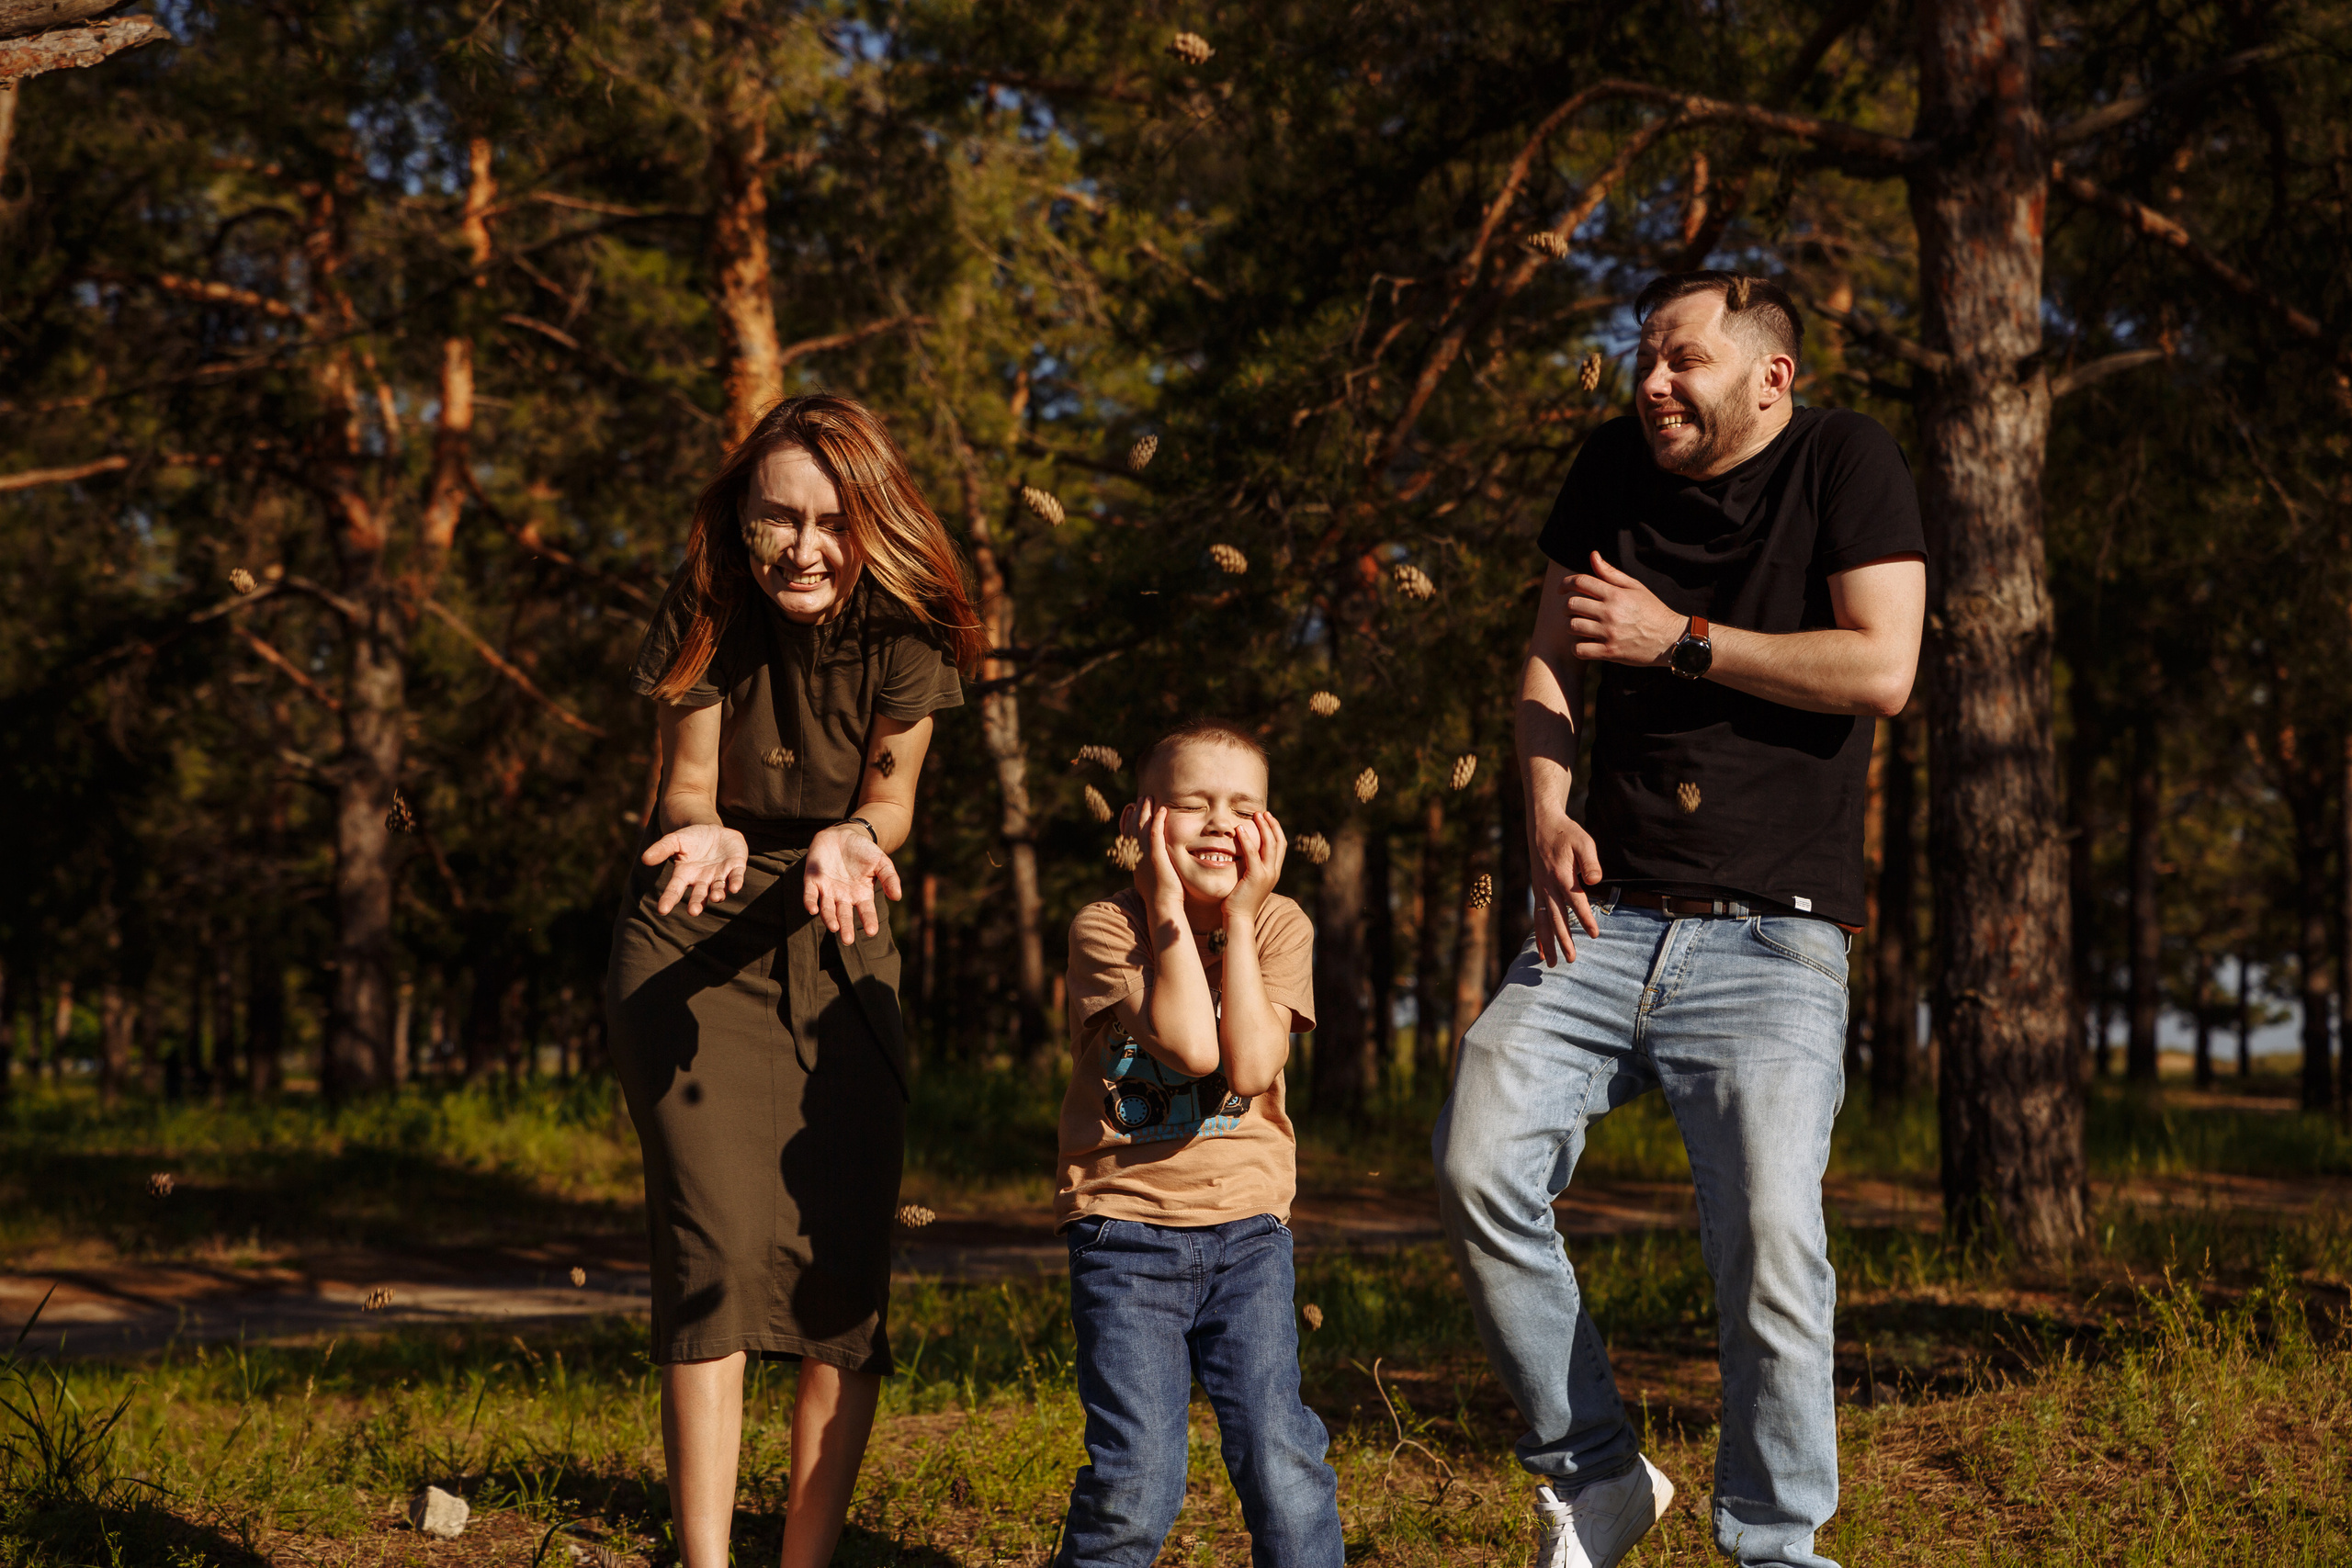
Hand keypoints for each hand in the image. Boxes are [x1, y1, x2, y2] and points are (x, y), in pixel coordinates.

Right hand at [643, 824, 748, 917]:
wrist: (712, 830)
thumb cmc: (690, 838)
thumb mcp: (674, 840)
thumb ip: (661, 849)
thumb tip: (644, 859)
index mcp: (685, 875)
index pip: (675, 890)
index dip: (669, 899)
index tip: (661, 910)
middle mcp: (702, 880)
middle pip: (699, 895)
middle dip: (697, 903)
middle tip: (693, 911)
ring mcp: (719, 875)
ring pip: (718, 888)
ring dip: (717, 894)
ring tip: (715, 898)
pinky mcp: (735, 867)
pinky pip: (736, 877)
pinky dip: (735, 882)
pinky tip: (735, 888)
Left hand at [803, 822, 902, 938]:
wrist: (843, 834)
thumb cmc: (863, 851)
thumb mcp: (881, 861)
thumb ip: (890, 878)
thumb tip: (897, 897)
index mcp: (861, 895)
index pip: (865, 912)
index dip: (868, 921)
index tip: (871, 931)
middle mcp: (843, 897)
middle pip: (844, 916)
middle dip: (846, 927)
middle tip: (847, 940)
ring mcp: (828, 890)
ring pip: (827, 909)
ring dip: (829, 918)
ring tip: (834, 927)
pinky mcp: (813, 880)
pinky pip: (810, 894)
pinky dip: (811, 902)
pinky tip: (813, 909)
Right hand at [1124, 799, 1189, 923]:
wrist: (1162, 907)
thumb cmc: (1161, 899)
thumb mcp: (1150, 882)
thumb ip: (1149, 871)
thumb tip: (1150, 870)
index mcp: (1135, 862)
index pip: (1128, 836)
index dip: (1129, 821)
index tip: (1131, 810)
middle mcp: (1136, 856)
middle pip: (1133, 828)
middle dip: (1136, 812)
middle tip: (1141, 799)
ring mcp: (1145, 856)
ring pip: (1142, 828)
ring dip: (1145, 811)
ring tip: (1149, 798)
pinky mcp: (1156, 857)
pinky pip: (1155, 834)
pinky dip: (1157, 820)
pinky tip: (1162, 810)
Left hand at [1225, 810, 1285, 924]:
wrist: (1239, 919)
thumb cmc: (1239, 901)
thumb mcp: (1248, 881)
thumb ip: (1250, 868)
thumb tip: (1243, 856)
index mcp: (1273, 872)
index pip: (1280, 846)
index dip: (1275, 830)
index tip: (1267, 817)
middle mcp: (1274, 872)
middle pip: (1278, 842)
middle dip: (1271, 825)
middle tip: (1262, 812)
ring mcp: (1267, 875)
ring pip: (1269, 845)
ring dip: (1263, 827)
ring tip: (1255, 815)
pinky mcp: (1256, 877)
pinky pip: (1253, 854)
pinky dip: (1247, 840)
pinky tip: (1240, 829)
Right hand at [1531, 812, 1604, 964]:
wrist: (1542, 825)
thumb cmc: (1566, 833)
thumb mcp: (1583, 841)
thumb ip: (1590, 862)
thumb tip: (1595, 880)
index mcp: (1561, 875)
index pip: (1576, 901)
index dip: (1585, 918)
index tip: (1594, 934)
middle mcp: (1548, 886)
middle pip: (1557, 918)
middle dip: (1564, 940)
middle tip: (1572, 959)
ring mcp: (1540, 890)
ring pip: (1544, 922)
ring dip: (1548, 943)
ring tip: (1551, 964)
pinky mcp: (1538, 891)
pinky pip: (1537, 916)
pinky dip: (1539, 934)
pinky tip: (1541, 950)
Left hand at [1563, 550, 1686, 666]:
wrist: (1670, 639)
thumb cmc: (1652, 610)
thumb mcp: (1635, 587)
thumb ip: (1611, 573)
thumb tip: (1593, 555)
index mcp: (1615, 594)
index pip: (1580, 582)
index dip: (1565, 583)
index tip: (1562, 589)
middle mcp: (1610, 612)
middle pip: (1571, 604)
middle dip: (1568, 606)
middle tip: (1574, 610)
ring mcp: (1609, 633)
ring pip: (1572, 626)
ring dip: (1572, 626)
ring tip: (1581, 626)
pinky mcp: (1609, 652)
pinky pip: (1579, 650)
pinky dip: (1577, 647)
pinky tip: (1585, 643)